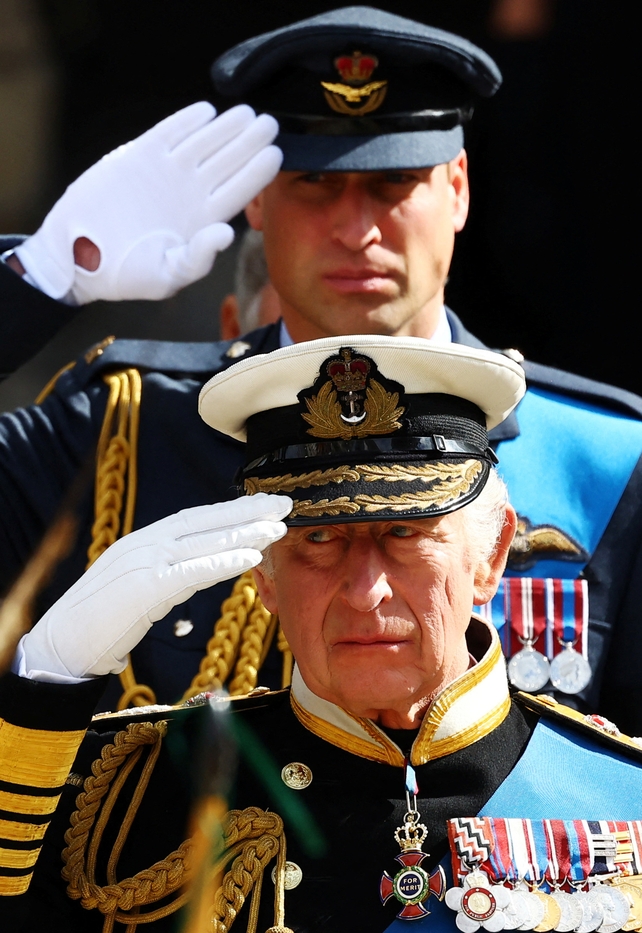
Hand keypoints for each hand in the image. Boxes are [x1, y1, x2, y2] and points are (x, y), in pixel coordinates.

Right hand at [15, 102, 281, 302]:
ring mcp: (166, 173)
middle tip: (270, 123)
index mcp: (203, 220)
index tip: (276, 154)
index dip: (257, 172)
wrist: (80, 256)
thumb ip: (198, 258)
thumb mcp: (167, 276)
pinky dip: (186, 122)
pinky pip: (169, 134)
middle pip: (228, 162)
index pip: (238, 191)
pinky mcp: (139, 157)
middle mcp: (190, 194)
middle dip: (249, 142)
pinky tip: (207, 111)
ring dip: (225, 128)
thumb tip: (226, 233)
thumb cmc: (127, 274)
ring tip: (247, 113)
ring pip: (203, 144)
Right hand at [19, 494, 290, 679]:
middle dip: (248, 511)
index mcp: (145, 540)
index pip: (197, 518)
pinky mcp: (144, 587)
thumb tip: (197, 570)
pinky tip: (250, 558)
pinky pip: (191, 572)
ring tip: (278, 527)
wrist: (61, 644)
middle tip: (285, 502)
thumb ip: (168, 574)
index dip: (232, 510)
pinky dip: (222, 562)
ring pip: (204, 542)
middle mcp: (147, 543)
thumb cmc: (101, 621)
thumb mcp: (139, 587)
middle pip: (206, 521)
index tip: (264, 504)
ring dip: (245, 533)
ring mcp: (144, 562)